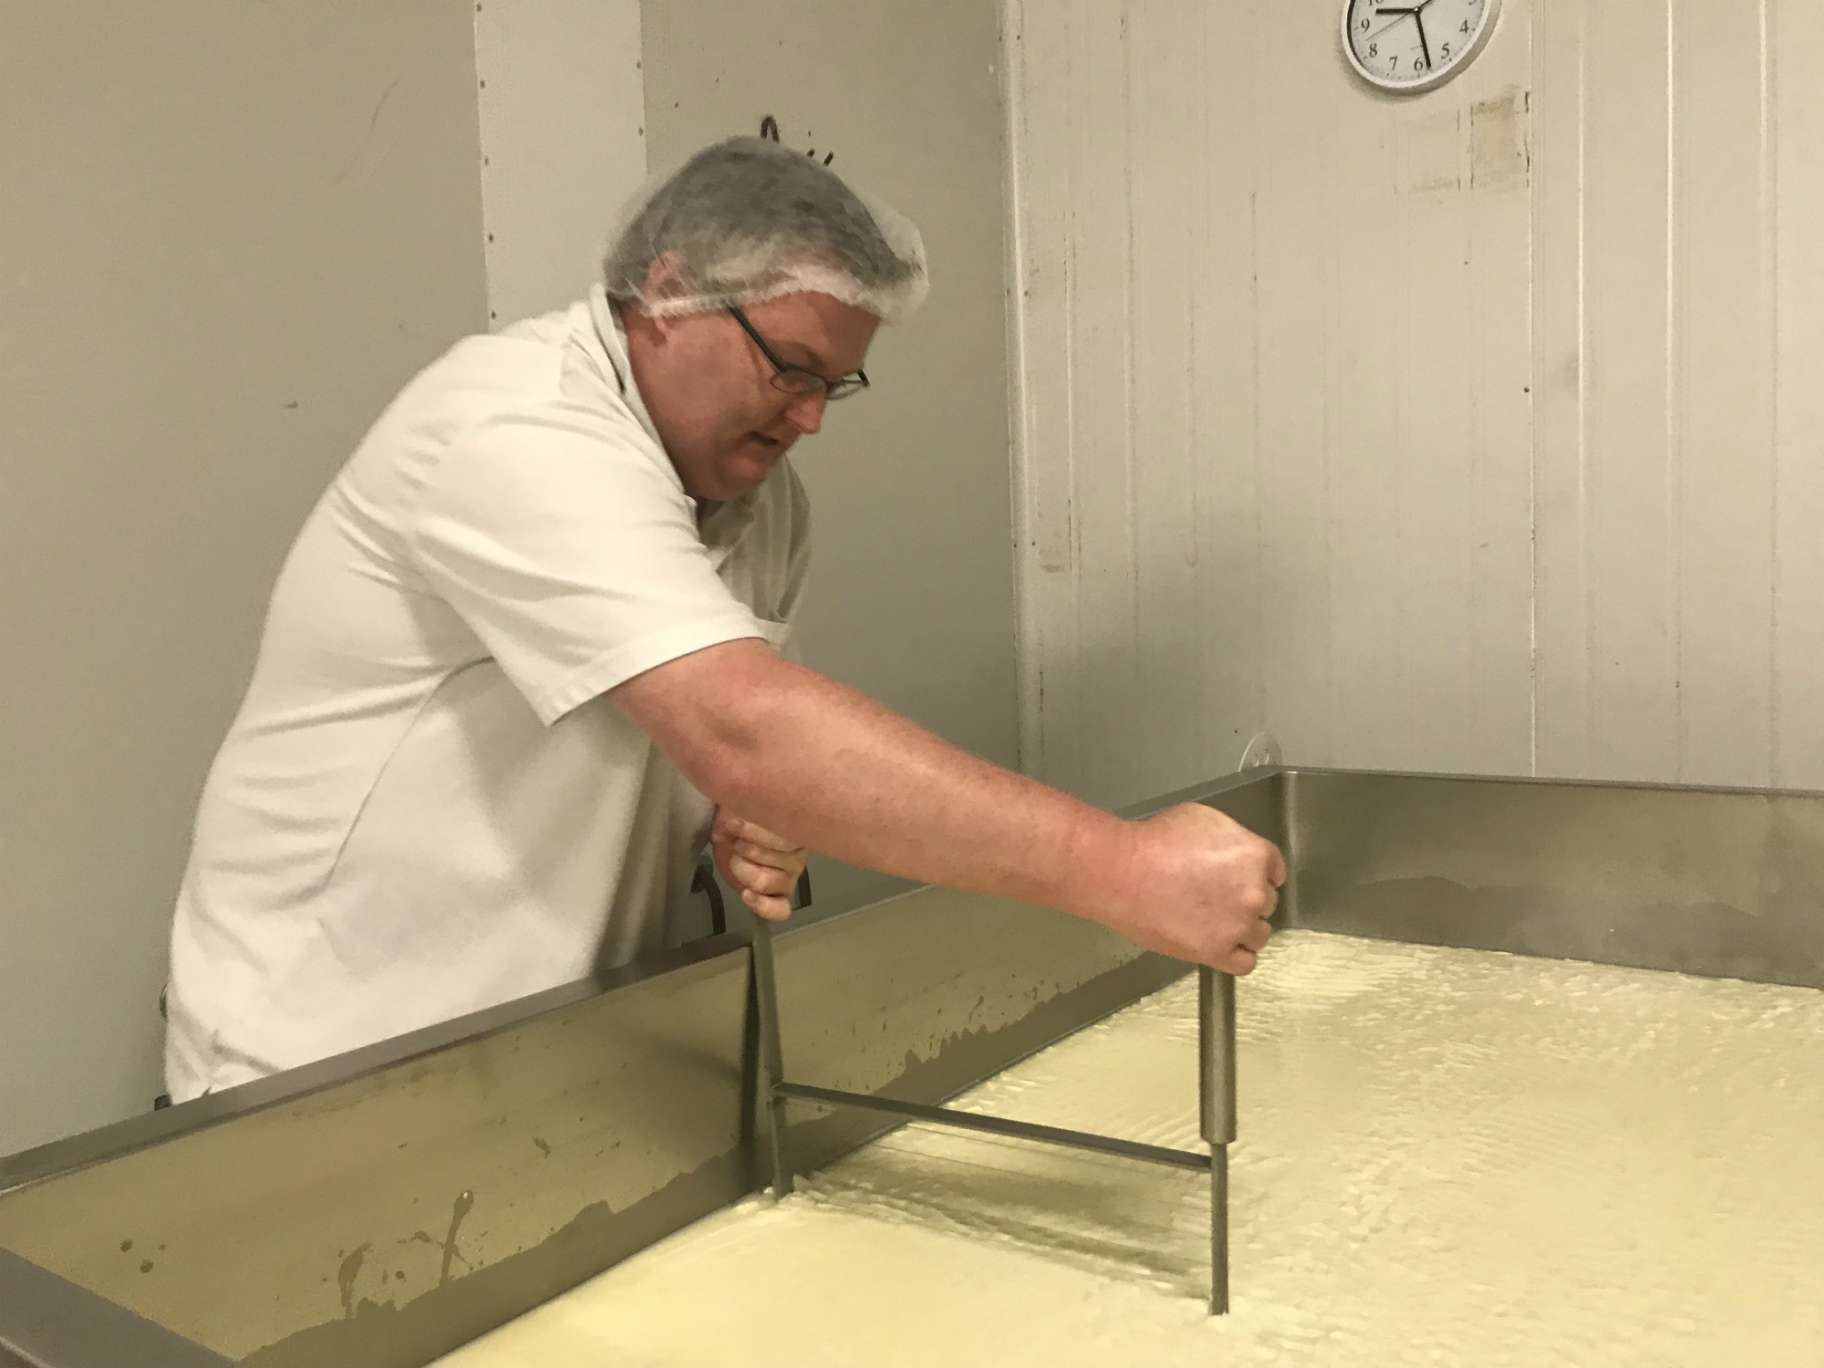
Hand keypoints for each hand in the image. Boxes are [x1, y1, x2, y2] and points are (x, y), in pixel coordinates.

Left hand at [711, 810, 806, 922]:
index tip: (733, 824)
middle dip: (743, 849)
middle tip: (735, 841)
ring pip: (765, 882)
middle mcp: (798, 856)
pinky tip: (747, 894)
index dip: (753, 832)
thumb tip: (733, 819)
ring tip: (736, 859)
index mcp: (797, 830)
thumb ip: (746, 807)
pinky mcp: (779, 897)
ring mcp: (790, 879)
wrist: (733, 832)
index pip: (784, 837)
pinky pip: (780, 910)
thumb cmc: (742, 815)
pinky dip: (763, 905)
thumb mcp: (743, 804)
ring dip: (742, 869)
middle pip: (771, 859)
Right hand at [1102, 804, 1285, 975]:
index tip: (1240, 878)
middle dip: (1245, 899)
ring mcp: (1238, 925)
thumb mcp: (1203, 819)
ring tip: (1215, 923)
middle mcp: (1254, 892)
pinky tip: (1220, 945)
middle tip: (1217, 897)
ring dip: (1243, 929)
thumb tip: (1230, 855)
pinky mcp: (1217, 952)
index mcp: (1255, 855)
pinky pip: (1245, 963)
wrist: (1123, 872)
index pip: (1275, 871)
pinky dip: (1236, 954)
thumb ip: (1230, 840)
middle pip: (1266, 902)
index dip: (1256, 874)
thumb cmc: (1155, 839)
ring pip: (1259, 934)